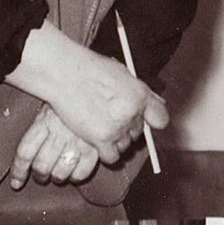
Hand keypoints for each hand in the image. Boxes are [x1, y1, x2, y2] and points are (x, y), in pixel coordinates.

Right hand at [6, 21, 168, 164]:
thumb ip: (138, 92)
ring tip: (99, 120)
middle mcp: (132, 112)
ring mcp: (117, 128)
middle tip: (109, 113)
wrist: (63, 71)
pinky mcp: (101, 139)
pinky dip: (106, 151)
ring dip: (115, 138)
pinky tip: (96, 137)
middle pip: (138, 131)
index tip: (146, 119)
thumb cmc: (87, 68)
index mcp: (139, 94)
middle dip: (127, 125)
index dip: (152, 119)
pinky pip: (112, 156)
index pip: (160, 118)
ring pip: (125, 145)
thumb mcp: (120, 72)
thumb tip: (156, 105)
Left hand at [10, 103, 98, 189]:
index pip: (25, 152)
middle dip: (39, 175)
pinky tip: (74, 171)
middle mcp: (59, 133)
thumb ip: (39, 122)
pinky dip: (76, 177)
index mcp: (44, 120)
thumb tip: (25, 147)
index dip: (19, 170)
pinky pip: (81, 173)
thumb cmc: (68, 97)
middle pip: (42, 166)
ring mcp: (77, 142)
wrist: (94, 88)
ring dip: (57, 177)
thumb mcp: (49, 103)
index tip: (16, 183)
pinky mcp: (94, 148)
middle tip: (41, 175)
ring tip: (57, 173)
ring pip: (60, 173)